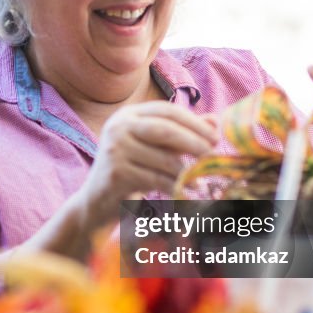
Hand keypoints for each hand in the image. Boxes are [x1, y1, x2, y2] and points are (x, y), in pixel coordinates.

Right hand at [78, 101, 218, 228]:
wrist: (97, 201)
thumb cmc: (131, 171)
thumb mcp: (155, 148)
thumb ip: (182, 133)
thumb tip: (215, 121)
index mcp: (128, 115)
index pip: (166, 111)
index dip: (194, 122)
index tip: (215, 136)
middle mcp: (118, 127)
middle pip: (165, 129)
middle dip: (194, 141)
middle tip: (213, 154)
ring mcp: (115, 149)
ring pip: (163, 158)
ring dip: (186, 170)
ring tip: (201, 178)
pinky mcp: (116, 173)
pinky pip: (156, 179)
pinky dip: (175, 186)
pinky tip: (186, 191)